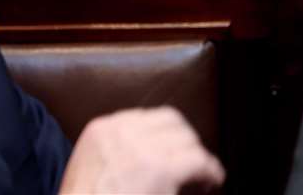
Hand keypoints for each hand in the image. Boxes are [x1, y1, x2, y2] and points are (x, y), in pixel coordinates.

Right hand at [58, 106, 222, 193]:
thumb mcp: (91, 169)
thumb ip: (118, 152)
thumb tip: (156, 150)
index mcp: (102, 129)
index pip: (151, 118)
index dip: (169, 136)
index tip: (176, 151)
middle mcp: (121, 132)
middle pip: (173, 124)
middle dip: (185, 143)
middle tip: (193, 164)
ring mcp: (142, 149)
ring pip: (188, 142)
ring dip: (197, 159)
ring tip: (201, 178)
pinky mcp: (161, 169)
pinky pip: (200, 162)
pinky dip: (211, 173)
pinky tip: (211, 184)